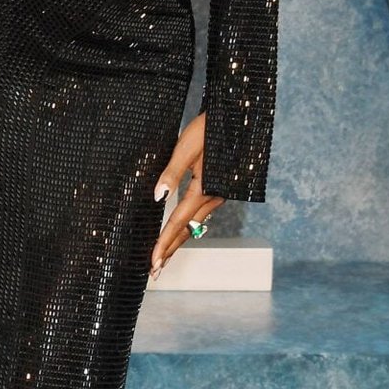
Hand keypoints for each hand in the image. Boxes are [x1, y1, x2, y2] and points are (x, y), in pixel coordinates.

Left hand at [151, 112, 223, 275]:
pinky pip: (201, 215)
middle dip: (169, 251)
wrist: (236, 116)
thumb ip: (171, 173)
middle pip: (187, 231)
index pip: (178, 224)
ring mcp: (218, 195)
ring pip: (195, 226)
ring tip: (164, 257)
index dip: (163, 244)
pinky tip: (182, 232)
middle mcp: (214, 198)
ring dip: (178, 241)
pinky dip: (188, 228)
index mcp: (204, 190)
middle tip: (154, 272)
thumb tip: (157, 197)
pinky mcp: (220, 190)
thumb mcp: (186, 148)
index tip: (152, 264)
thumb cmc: (209, 128)